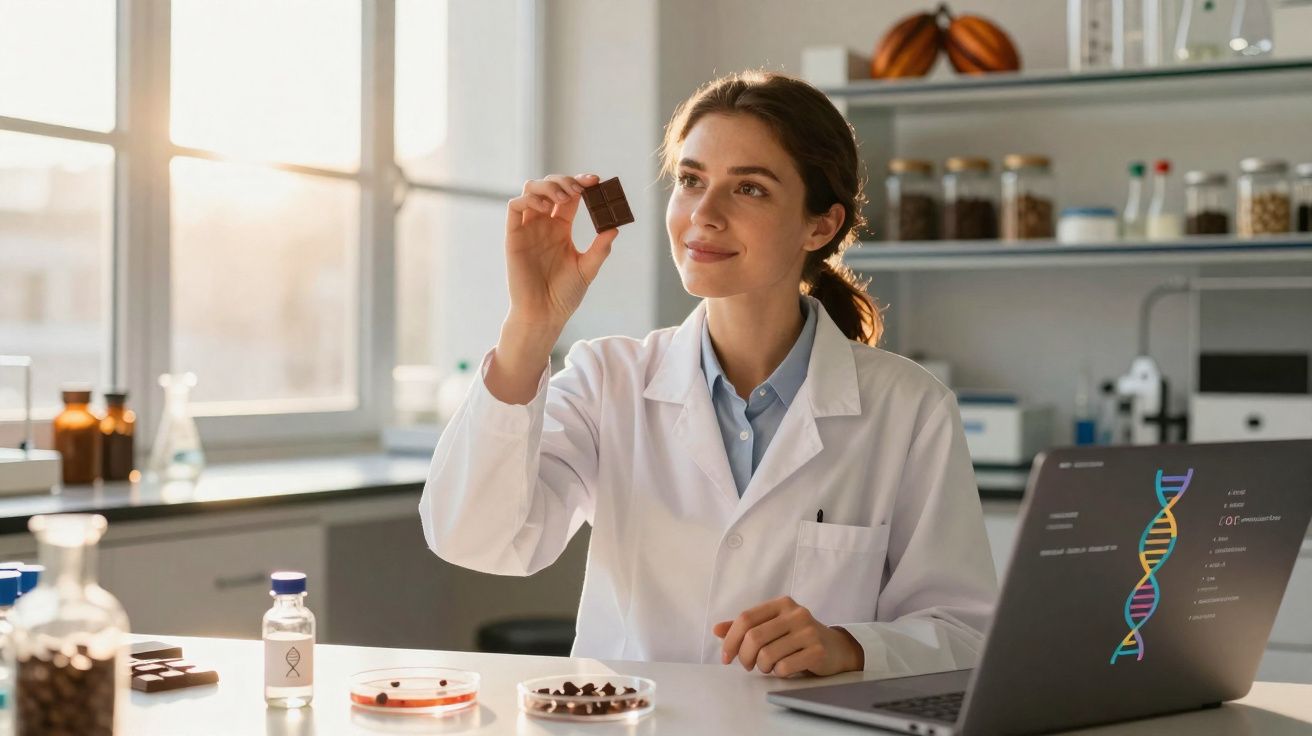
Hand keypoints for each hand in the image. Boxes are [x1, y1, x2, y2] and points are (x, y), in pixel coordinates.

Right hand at [504, 173, 619, 328]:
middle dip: (565, 181)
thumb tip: (615, 228)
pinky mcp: (514, 236)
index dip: (581, 184)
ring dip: (548, 185)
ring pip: (531, 189)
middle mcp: (544, 224)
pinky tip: (547, 207)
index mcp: (561, 228)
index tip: (596, 181)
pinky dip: (529, 199)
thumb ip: (600, 249)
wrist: (544, 314)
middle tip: (580, 189)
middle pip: (550, 187)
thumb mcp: (587, 268)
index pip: (570, 197)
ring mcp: (528, 228)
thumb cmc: (564, 295)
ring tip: (564, 196)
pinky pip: (515, 207)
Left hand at [712, 596, 863, 676]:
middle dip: (744, 657)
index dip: (730, 639)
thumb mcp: (773, 627)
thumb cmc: (798, 638)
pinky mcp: (817, 650)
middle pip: (754, 637)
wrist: (836, 648)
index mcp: (781, 604)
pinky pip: (784, 667)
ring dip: (762, 666)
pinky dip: (778, 673)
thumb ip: (746, 627)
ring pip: (767, 654)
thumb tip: (717, 629)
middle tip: (747, 665)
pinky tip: (784, 669)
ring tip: (768, 666)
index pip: (746, 618)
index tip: (726, 657)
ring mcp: (808, 631)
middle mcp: (795, 613)